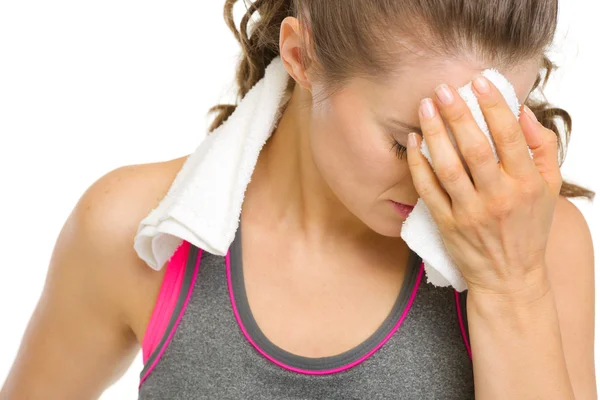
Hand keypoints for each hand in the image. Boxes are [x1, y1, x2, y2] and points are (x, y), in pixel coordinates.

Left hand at [406, 76, 561, 296]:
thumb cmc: (529, 228)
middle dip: (457, 114)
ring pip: (448, 167)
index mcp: (526, 184)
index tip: (479, 80)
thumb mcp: (550, 189)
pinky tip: (414, 141)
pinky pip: (428, 190)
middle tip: (443, 88)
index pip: (508, 137)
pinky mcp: (447, 225)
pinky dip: (419, 165)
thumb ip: (542, 148)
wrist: (509, 278)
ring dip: (434, 134)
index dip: (493, 105)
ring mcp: (470, 213)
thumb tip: (523, 113)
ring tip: (425, 107)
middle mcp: (498, 198)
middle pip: (474, 148)